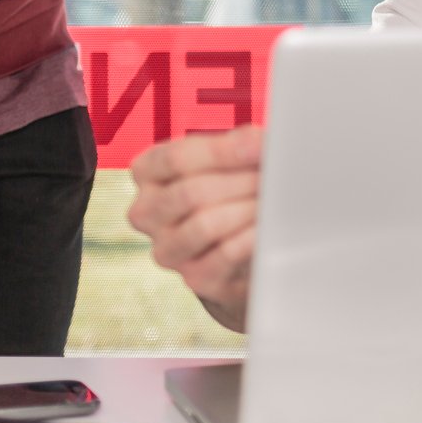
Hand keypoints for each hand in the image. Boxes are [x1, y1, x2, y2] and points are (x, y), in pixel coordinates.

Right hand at [127, 123, 263, 330]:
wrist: (239, 246)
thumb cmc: (231, 189)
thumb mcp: (228, 159)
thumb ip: (239, 145)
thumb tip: (259, 144)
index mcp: (147, 173)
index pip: (176, 158)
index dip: (223, 152)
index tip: (261, 147)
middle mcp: (145, 213)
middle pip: (190, 193)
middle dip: (240, 182)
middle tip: (275, 176)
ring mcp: (166, 249)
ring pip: (204, 225)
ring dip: (246, 210)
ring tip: (274, 199)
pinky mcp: (194, 278)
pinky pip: (223, 256)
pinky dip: (250, 238)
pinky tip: (267, 227)